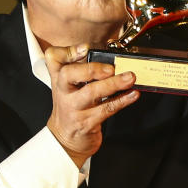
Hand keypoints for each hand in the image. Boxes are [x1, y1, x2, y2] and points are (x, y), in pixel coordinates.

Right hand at [45, 43, 138, 166]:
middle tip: (111, 68)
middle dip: (91, 69)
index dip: (68, 52)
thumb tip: (98, 52)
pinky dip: (122, 100)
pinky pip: (107, 109)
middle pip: (69, 74)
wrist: (65, 138)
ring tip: (130, 78)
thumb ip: (77, 66)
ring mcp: (75, 108)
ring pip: (91, 93)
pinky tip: (133, 94)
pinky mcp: (87, 123)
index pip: (54, 59)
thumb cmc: (71, 107)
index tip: (85, 48)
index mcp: (59, 79)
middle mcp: (64, 92)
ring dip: (113, 84)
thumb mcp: (68, 85)